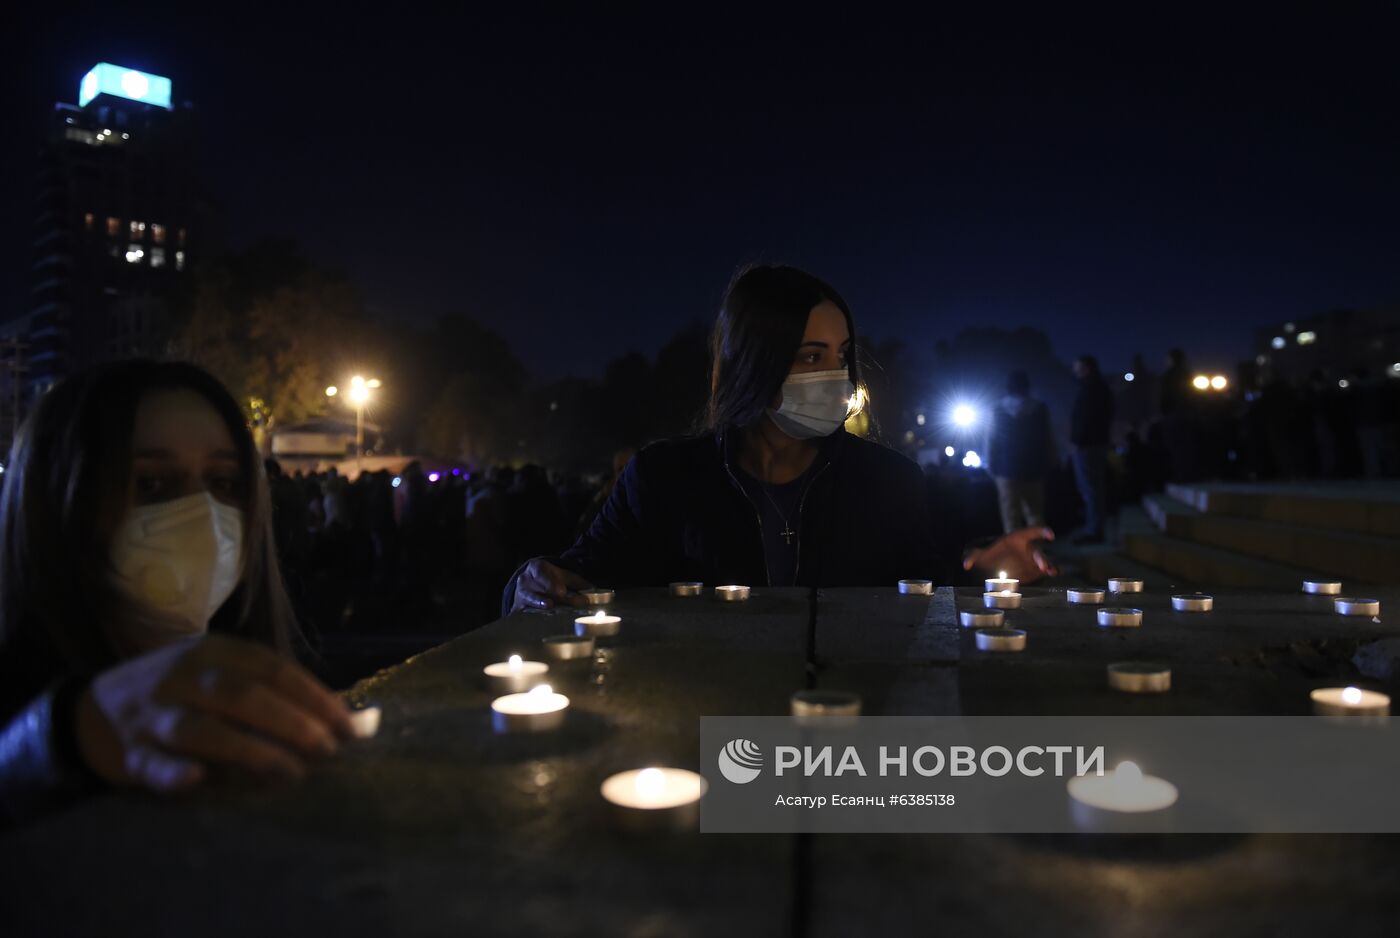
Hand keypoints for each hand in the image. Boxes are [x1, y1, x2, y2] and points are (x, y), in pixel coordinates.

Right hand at [74, 635, 354, 792]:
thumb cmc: (185, 693)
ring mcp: (153, 714)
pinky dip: (175, 772)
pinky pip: (152, 764)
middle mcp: (183, 676)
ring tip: (291, 774)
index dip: (313, 697)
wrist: (95, 709)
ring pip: (201, 730)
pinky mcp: (131, 753)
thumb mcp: (223, 675)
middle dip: (291, 723)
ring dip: (249, 751)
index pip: (272, 669)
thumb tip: (347, 722)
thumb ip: (275, 693)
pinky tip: (199, 778)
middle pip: (242, 696)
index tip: (347, 728)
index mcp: (214, 651)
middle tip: (327, 752)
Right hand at [511, 558, 593, 611]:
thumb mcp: (560, 574)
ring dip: (539, 603)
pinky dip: (528, 616)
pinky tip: (537, 621)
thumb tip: (592, 589)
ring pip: (528, 599)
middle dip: (551, 596)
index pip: (541, 573)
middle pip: (538, 588)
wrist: (528, 582)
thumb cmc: (548, 578)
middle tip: (560, 600)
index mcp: (535, 568)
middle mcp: (524, 580)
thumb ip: (575, 581)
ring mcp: (519, 594)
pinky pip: (522, 613)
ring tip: (549, 606)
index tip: (562, 591)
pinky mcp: (517, 607)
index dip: (551, 582)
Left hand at [963, 526, 1057, 582]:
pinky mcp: (1034, 570)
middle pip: (1038, 552)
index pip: (1031, 532)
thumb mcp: (985, 554)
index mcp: (1018, 539)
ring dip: (1048, 566)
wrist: (1002, 561)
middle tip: (1044, 566)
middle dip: (1041, 559)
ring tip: (1052, 571)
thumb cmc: (996, 553)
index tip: (1050, 534)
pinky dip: (1050, 572)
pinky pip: (1043, 571)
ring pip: (1043, 562)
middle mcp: (1028, 549)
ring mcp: (1032, 560)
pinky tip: (1055, 574)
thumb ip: (975, 556)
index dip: (1041, 532)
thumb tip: (966, 565)